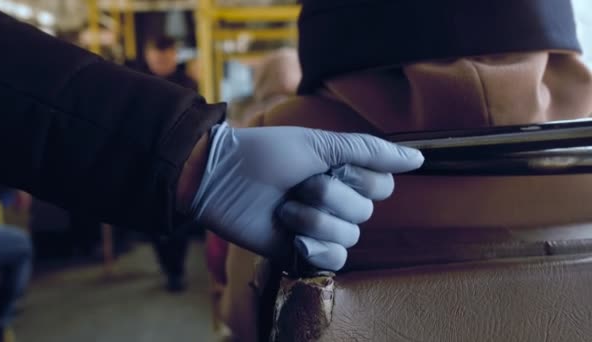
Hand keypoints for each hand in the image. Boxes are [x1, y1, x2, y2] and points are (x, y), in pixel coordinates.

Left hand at [190, 122, 422, 270]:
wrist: (220, 178)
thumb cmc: (267, 153)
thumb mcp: (319, 144)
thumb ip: (369, 151)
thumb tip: (419, 159)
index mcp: (342, 172)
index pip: (382, 186)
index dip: (360, 179)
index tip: (329, 165)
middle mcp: (335, 200)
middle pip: (365, 212)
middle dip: (330, 196)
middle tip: (298, 184)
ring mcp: (319, 226)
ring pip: (350, 235)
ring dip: (315, 220)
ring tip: (284, 208)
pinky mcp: (302, 250)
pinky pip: (335, 260)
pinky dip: (318, 249)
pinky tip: (294, 238)